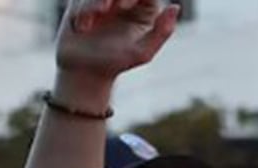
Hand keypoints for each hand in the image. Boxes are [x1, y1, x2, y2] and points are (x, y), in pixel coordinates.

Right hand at [56, 0, 178, 81]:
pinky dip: (82, 8)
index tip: (123, 6)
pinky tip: (81, 27)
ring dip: (95, 0)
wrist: (84, 70)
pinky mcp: (83, 1)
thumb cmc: (116, 63)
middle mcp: (125, 1)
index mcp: (145, 10)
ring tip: (93, 18)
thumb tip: (175, 7)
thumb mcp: (142, 52)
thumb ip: (162, 31)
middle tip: (104, 9)